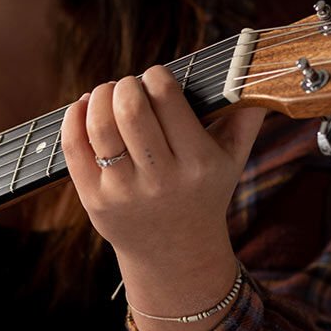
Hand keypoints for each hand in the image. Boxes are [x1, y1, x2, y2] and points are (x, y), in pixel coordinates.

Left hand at [61, 67, 264, 330]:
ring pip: (100, 127)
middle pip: (131, 109)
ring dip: (99, 96)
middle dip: (125, 85)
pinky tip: (83, 107)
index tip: (155, 77)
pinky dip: (73, 118)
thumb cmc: (203, 194)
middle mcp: (162, 179)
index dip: (156, 76)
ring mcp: (125, 192)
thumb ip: (246, 117)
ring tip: (107, 94)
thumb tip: (256, 75)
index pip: (167, 98)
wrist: (175, 254)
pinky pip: (74, 149)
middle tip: (128, 86)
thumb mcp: (232, 161)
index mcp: (198, 163)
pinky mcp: (95, 201)